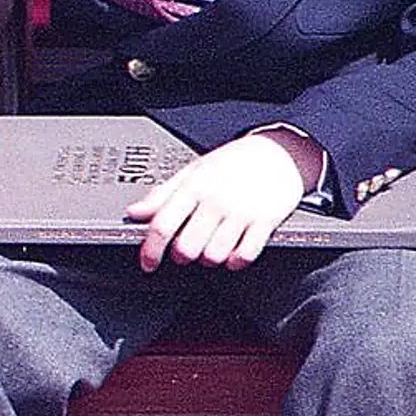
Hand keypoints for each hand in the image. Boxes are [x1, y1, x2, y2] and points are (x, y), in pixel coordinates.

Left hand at [123, 130, 318, 272]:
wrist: (280, 153)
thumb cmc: (234, 162)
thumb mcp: (194, 170)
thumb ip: (162, 194)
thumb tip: (135, 212)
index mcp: (194, 187)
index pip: (163, 224)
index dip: (150, 249)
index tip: (147, 263)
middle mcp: (216, 201)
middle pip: (187, 247)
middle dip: (182, 256)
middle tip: (185, 250)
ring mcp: (241, 213)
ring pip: (214, 256)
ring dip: (208, 260)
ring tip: (210, 248)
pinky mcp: (265, 223)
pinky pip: (244, 256)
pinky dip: (235, 261)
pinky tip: (232, 253)